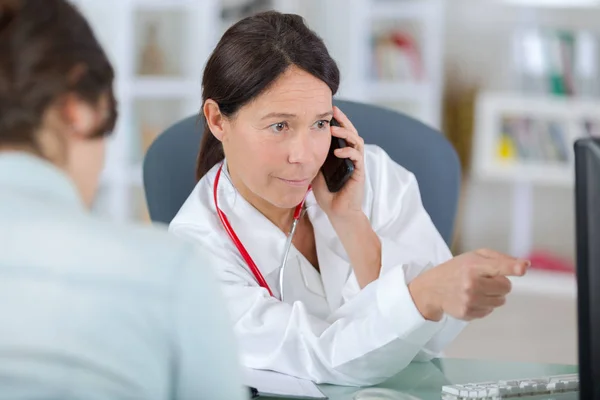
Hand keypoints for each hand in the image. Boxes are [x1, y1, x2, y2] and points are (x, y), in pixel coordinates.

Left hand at [312, 106, 365, 220]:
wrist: (337, 211)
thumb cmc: (328, 193)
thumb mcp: (316, 171)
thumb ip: (314, 159)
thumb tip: (302, 147)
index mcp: (342, 154)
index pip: (342, 134)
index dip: (337, 122)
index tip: (328, 112)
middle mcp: (350, 156)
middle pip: (351, 132)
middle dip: (344, 120)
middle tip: (335, 111)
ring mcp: (356, 163)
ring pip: (356, 141)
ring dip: (346, 133)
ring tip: (334, 129)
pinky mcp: (359, 172)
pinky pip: (357, 157)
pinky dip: (348, 151)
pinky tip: (339, 151)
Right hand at [408, 249, 528, 321]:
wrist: (432, 288)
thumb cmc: (457, 269)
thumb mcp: (474, 256)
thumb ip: (500, 259)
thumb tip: (525, 265)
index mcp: (473, 266)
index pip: (497, 266)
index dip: (512, 267)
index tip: (522, 268)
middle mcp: (471, 284)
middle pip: (506, 287)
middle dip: (499, 283)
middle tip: (484, 279)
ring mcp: (469, 300)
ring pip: (501, 301)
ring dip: (494, 295)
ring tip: (477, 289)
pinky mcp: (467, 313)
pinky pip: (490, 310)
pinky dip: (484, 305)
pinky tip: (470, 298)